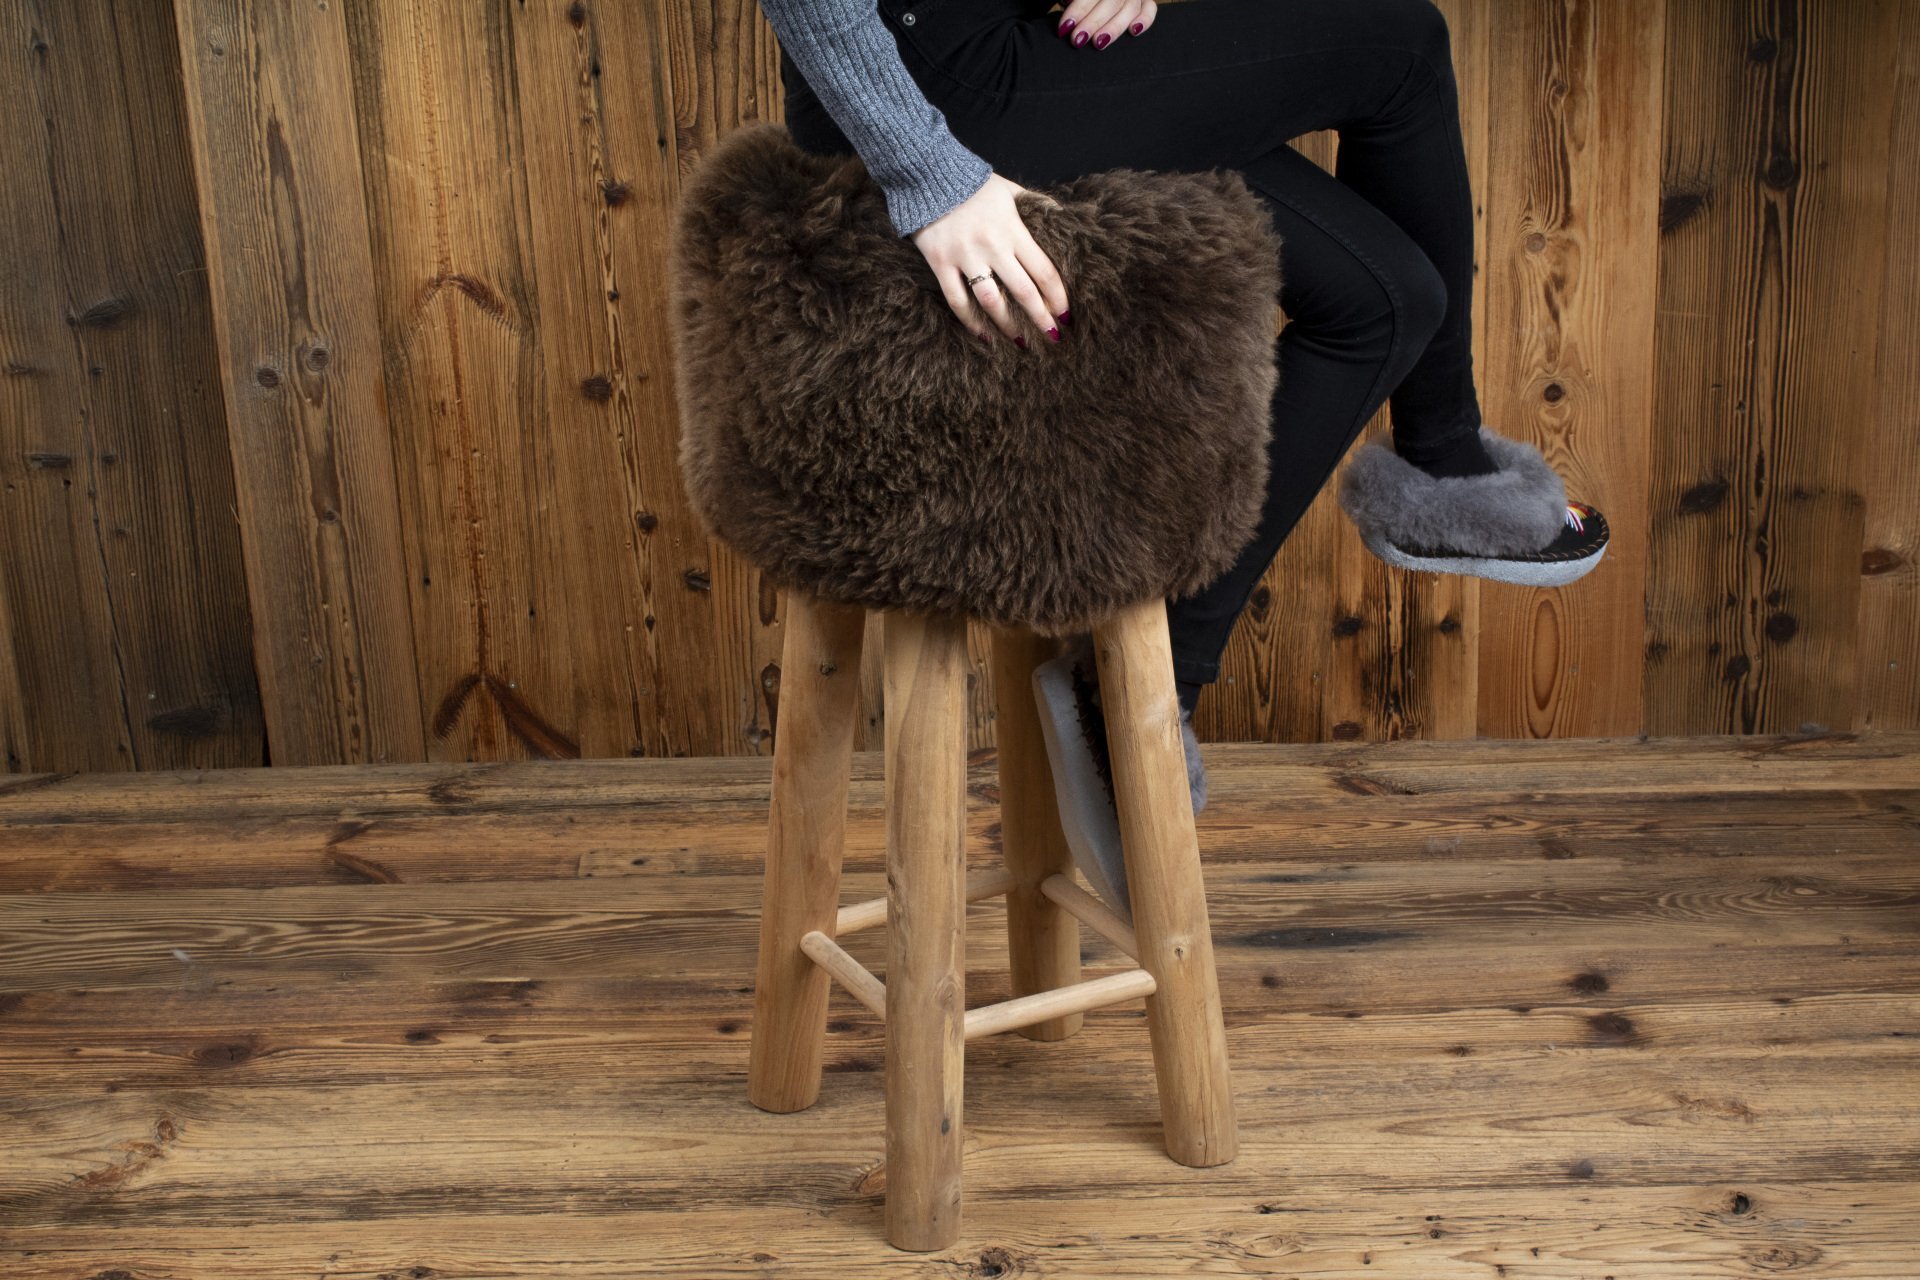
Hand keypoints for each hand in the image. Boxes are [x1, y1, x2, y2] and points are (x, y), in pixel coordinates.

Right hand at [909, 172, 1069, 348]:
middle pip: (1023, 291)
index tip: (1065, 314)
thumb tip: (1063, 215)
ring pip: (992, 301)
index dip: (1057, 296)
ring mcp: (965, 257)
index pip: (1043, 271)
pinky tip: (984, 336)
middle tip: (1052, 337)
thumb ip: (1036, 203)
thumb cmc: (972, 183)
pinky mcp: (941, 264)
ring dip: (1009, 325)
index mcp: (1013, 229)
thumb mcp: (1009, 189)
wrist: (928, 175)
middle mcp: (992, 246)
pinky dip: (971, 322)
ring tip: (1021, 341)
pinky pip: (958, 300)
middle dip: (1041, 317)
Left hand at [1053, 0, 1157, 49]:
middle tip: (1077, 40)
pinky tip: (1134, 31)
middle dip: (1093, 22)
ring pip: (1130, 7)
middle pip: (1112, 1)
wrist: (1099, 1)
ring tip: (1098, 43)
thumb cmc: (1084, 1)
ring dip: (1114, 27)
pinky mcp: (1146, 1)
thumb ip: (1072, 1)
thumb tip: (1067, 16)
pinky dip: (1145, 19)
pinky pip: (1150, 9)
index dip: (1079, 9)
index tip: (1065, 27)